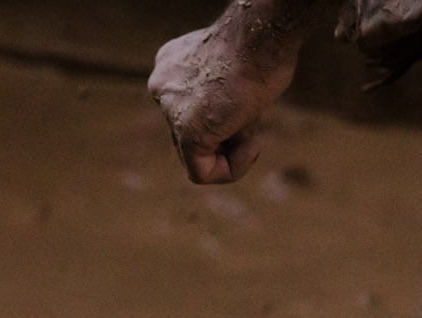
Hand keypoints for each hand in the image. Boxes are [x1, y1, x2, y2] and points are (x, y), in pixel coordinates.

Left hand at [148, 24, 297, 184]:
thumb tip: (235, 129)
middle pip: (191, 136)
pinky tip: (251, 147)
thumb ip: (223, 100)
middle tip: (250, 120)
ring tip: (251, 128)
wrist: (258, 40)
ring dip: (231, 154)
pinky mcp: (187, 133)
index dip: (225, 122)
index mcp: (171, 70)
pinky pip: (202, 173)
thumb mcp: (235, 74)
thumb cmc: (259, 51)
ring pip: (196, 157)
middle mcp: (162, 88)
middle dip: (226, 139)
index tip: (246, 109)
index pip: (190, 113)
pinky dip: (231, 170)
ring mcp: (170, 110)